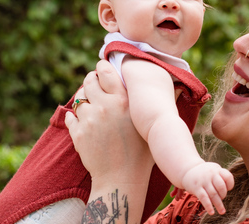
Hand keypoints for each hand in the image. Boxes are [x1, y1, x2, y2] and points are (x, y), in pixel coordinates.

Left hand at [65, 60, 152, 182]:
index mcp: (123, 100)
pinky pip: (70, 117)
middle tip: (95, 85)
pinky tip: (84, 121)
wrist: (122, 180)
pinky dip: (74, 117)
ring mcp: (89, 120)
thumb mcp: (153, 125)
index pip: (105, 71)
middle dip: (91, 81)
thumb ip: (160, 104)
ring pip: (79, 99)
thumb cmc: (143, 153)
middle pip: (88, 81)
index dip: (102, 68)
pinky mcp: (77, 134)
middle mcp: (104, 106)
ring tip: (92, 106)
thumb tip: (178, 88)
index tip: (103, 69)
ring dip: (84, 100)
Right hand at [181, 162, 233, 214]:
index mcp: (217, 170)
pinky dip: (208, 206)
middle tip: (221, 198)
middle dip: (223, 195)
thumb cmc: (204, 173)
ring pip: (213, 194)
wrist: (187, 171)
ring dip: (219, 204)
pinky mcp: (196, 188)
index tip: (228, 189)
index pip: (228, 177)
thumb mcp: (213, 170)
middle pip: (221, 187)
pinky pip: (204, 198)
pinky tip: (211, 212)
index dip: (230, 185)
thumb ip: (221, 177)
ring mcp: (203, 181)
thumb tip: (228, 189)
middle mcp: (211, 174)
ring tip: (222, 212)